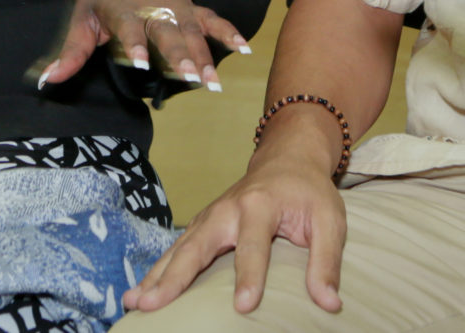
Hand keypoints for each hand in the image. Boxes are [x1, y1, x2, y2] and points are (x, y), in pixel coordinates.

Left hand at [37, 0, 249, 92]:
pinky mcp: (192, 10)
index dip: (135, 44)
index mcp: (123, 9)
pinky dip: (229, 32)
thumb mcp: (83, 16)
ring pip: (192, 32)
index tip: (139, 63)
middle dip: (179, 55)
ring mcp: (176, 9)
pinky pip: (213, 20)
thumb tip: (48, 81)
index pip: (129, 28)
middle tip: (190, 78)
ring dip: (204, 56)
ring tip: (213, 83)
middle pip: (167, 33)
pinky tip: (244, 48)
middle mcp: (153, 9)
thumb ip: (72, 50)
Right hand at [124, 111, 347, 314]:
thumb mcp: (330, 220)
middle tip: (153, 305)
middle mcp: (227, 209)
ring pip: (178, 249)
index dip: (249, 276)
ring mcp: (209, 216)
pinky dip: (157, 270)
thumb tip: (329, 303)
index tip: (243, 306)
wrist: (286, 158)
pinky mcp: (202, 225)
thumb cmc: (309, 192)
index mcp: (260, 205)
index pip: (253, 246)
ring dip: (155, 276)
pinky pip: (176, 250)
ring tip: (134, 303)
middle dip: (175, 277)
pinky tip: (141, 292)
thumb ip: (327, 261)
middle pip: (197, 245)